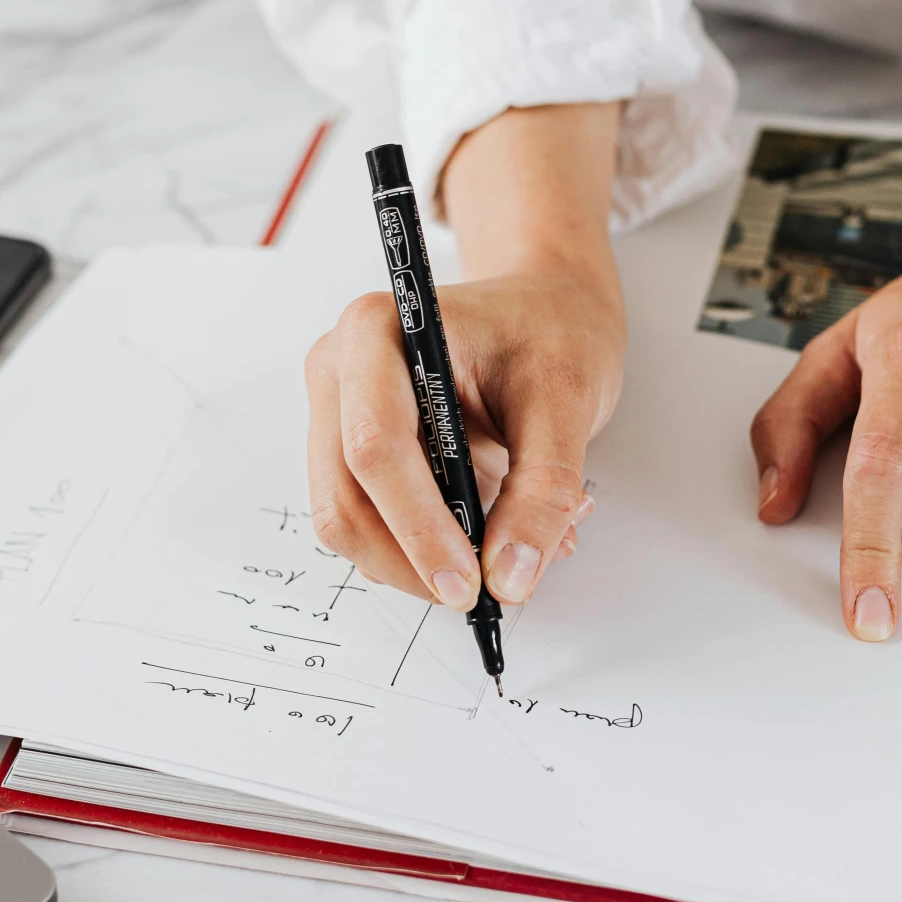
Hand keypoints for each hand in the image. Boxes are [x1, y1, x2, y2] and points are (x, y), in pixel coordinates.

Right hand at [304, 102, 623, 611]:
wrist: (542, 306)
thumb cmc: (550, 329)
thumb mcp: (566, 401)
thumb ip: (541, 490)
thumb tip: (509, 576)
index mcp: (378, 331)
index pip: (376, 445)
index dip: (419, 526)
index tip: (470, 583)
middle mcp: (338, 369)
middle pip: (345, 496)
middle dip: (411, 559)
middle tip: (482, 595)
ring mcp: (335, 411)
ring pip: (348, 520)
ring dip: (417, 559)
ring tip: (503, 550)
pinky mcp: (348, 448)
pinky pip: (368, 519)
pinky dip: (420, 546)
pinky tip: (482, 532)